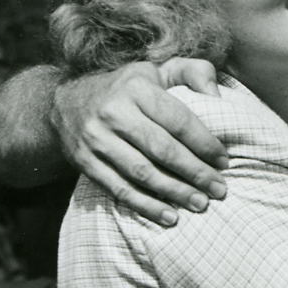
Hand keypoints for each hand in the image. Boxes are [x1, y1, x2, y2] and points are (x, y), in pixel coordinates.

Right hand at [51, 58, 229, 224]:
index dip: (204, 143)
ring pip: (143, 173)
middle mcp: (114, 112)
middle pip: (163, 150)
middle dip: (195, 173)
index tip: (223, 162)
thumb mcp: (157, 70)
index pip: (178, 120)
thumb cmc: (126, 88)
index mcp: (136, 87)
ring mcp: (97, 139)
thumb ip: (192, 72)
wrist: (64, 102)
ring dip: (175, 192)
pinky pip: (120, 189)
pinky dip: (147, 206)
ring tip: (200, 204)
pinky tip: (169, 217)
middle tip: (218, 189)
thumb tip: (217, 96)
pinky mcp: (85, 162)